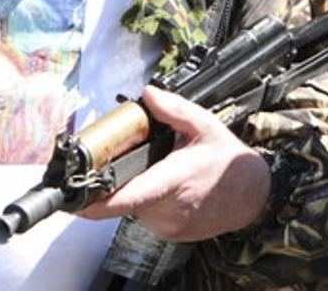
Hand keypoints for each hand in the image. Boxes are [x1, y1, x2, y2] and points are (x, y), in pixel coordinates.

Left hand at [76, 85, 271, 241]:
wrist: (253, 195)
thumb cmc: (228, 162)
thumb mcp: (205, 125)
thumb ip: (174, 110)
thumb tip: (148, 94)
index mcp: (175, 179)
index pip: (130, 196)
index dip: (98, 202)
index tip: (74, 202)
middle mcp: (169, 207)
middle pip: (125, 197)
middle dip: (120, 179)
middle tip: (135, 159)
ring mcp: (169, 225)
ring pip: (134, 206)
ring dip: (137, 189)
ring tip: (160, 171)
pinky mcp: (169, 233)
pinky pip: (146, 215)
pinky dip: (149, 201)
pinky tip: (168, 187)